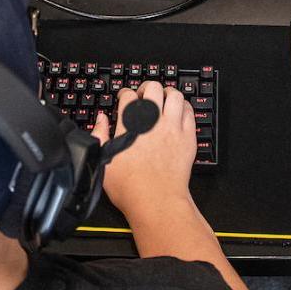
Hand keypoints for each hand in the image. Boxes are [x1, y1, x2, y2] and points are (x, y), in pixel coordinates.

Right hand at [91, 80, 196, 217]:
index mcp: (131, 124)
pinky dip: (184, 108)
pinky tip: (179, 112)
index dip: (125, 93)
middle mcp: (153, 121)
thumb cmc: (131, 187)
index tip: (124, 97)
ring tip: (164, 98)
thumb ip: (100, 135)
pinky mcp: (188, 138)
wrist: (156, 201)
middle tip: (144, 94)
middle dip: (147, 88)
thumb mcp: (104, 160)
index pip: (128, 96)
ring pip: (175, 96)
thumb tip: (100, 120)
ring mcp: (173, 128)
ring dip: (168, 94)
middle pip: (153, 88)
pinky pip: (190, 112)